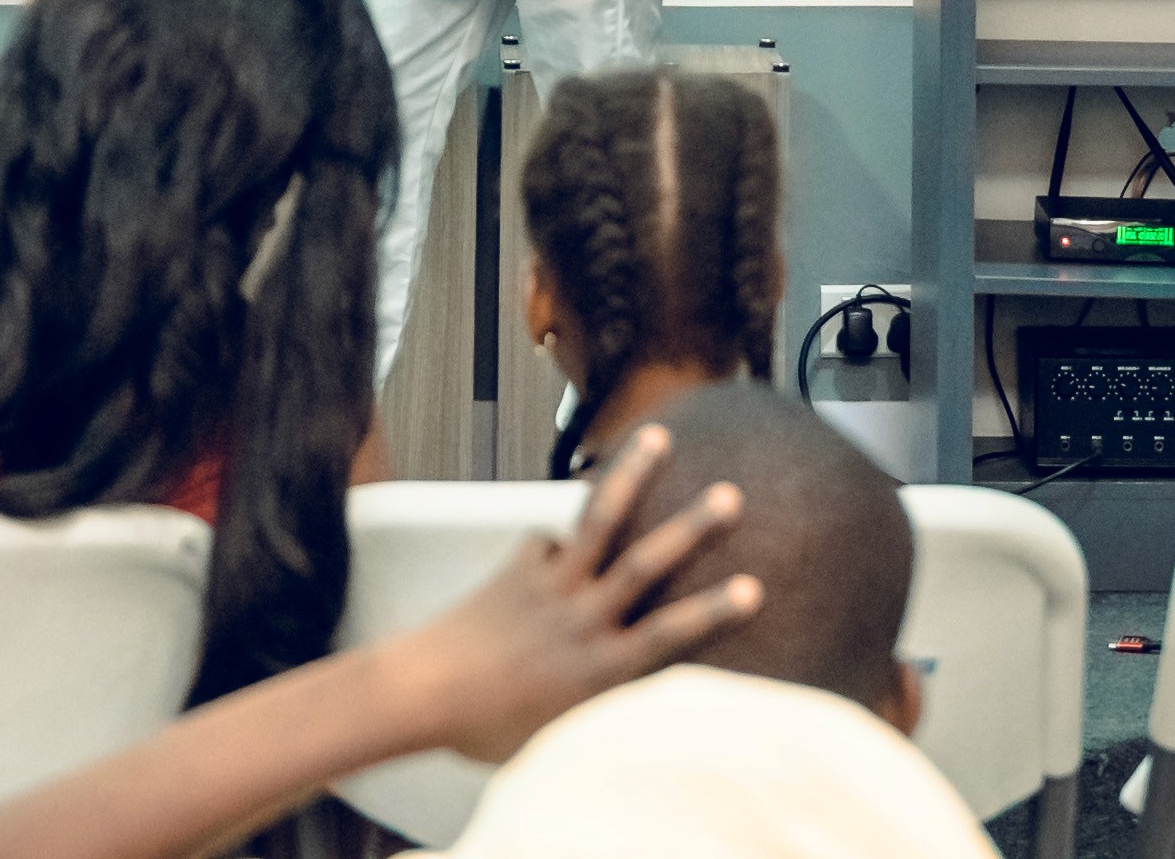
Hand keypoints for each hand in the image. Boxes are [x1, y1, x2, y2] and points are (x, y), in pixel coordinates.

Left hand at [374, 420, 758, 766]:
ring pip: (598, 522)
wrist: (422, 695)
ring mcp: (549, 588)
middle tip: (729, 495)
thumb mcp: (558, 737)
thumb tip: (629, 703)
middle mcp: (582, 620)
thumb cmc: (486, 730)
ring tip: (656, 437)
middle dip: (690, 528)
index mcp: (598, 667)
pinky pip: (545, 538)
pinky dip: (556, 534)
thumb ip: (597, 708)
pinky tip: (559, 536)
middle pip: (644, 565)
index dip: (712, 611)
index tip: (752, 586)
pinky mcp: (517, 570)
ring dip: (631, 475)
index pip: (668, 635)